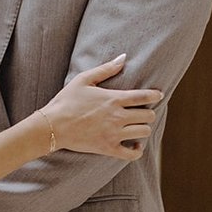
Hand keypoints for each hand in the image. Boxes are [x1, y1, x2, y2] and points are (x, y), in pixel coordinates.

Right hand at [43, 55, 163, 160]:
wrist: (52, 125)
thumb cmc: (66, 101)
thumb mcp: (84, 79)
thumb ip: (106, 69)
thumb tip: (123, 57)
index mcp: (113, 99)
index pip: (143, 96)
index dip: (155, 95)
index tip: (159, 95)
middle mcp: (118, 116)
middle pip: (148, 115)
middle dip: (148, 112)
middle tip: (142, 112)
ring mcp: (114, 133)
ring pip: (144, 132)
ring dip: (143, 128)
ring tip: (137, 126)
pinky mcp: (108, 148)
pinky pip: (132, 154)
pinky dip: (137, 150)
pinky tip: (135, 145)